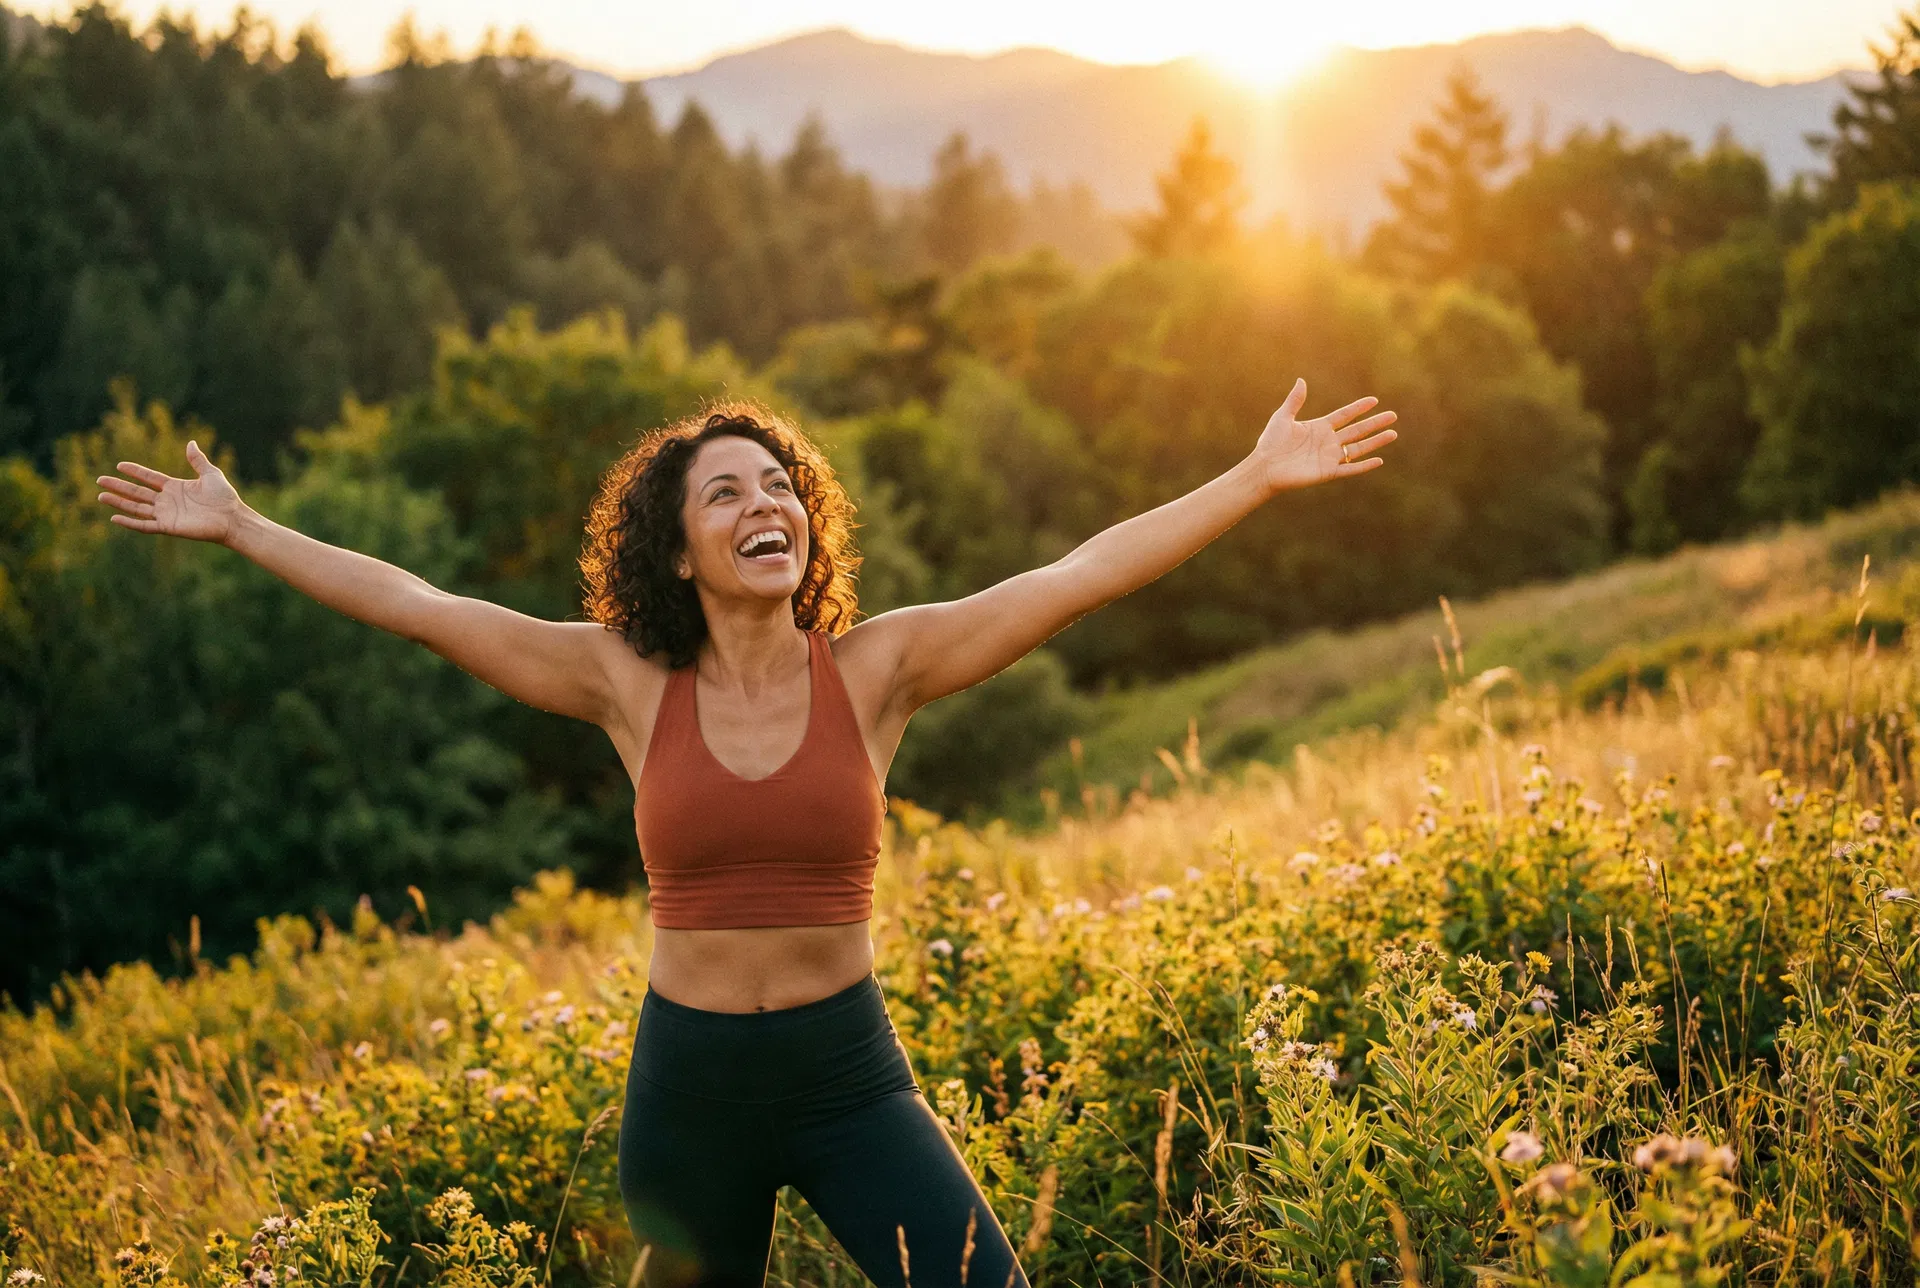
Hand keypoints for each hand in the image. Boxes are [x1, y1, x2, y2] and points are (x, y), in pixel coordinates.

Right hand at [96, 440, 244, 544]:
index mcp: (175, 487)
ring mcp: (166, 514)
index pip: (149, 478)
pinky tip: (114, 518)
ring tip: (100, 496)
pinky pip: (144, 525)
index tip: (119, 465)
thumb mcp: (211, 474)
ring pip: (136, 508)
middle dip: (119, 486)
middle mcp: (167, 501)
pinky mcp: (168, 527)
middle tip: (100, 480)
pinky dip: (130, 522)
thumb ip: (198, 460)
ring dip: (118, 502)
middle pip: (137, 492)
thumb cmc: (224, 497)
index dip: (135, 472)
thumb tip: (191, 442)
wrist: (232, 518)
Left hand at [1253, 378, 1398, 493]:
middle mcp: (1327, 442)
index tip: (1374, 400)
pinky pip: (1350, 469)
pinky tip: (1379, 460)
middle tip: (1393, 416)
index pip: (1344, 416)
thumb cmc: (1270, 443)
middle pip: (1357, 430)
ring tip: (1393, 434)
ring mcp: (1329, 457)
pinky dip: (1364, 466)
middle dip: (1375, 423)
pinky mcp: (1327, 473)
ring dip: (1376, 442)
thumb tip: (1301, 380)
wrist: (1264, 468)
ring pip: (1358, 448)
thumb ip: (1295, 401)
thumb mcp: (1282, 417)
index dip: (1359, 408)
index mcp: (1319, 428)